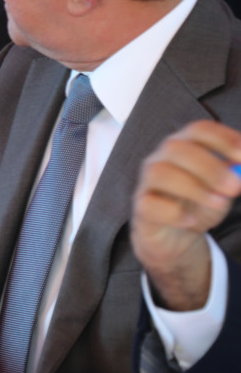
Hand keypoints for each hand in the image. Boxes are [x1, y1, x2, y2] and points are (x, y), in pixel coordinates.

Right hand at [132, 120, 240, 310]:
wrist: (173, 242)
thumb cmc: (200, 206)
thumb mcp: (224, 188)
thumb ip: (236, 176)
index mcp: (184, 148)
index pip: (198, 129)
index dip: (222, 138)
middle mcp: (162, 161)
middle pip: (177, 148)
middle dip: (209, 166)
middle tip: (234, 188)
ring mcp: (147, 185)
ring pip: (160, 172)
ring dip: (194, 188)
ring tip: (218, 206)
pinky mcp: (142, 211)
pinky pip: (154, 205)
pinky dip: (178, 212)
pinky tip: (193, 222)